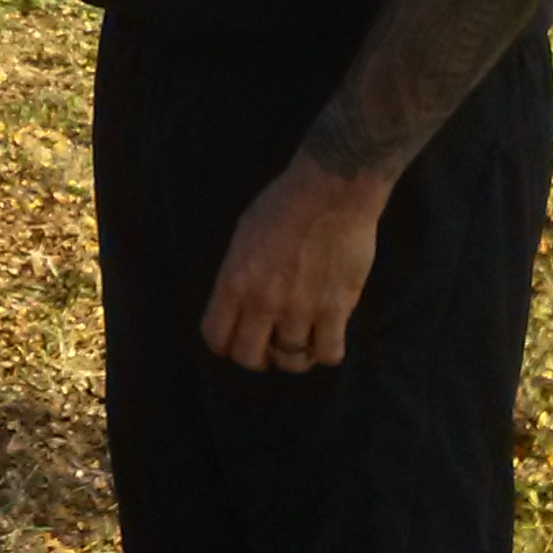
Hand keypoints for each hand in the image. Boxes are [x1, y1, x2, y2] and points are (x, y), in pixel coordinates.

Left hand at [199, 153, 389, 372]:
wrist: (331, 192)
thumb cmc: (284, 204)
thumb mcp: (243, 236)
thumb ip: (238, 275)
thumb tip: (239, 304)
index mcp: (234, 282)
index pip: (216, 337)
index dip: (225, 344)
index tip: (237, 340)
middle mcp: (263, 303)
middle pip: (249, 357)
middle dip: (257, 356)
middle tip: (269, 344)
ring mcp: (301, 310)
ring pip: (291, 361)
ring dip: (294, 353)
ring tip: (301, 337)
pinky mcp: (337, 310)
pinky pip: (329, 354)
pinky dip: (326, 350)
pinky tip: (327, 334)